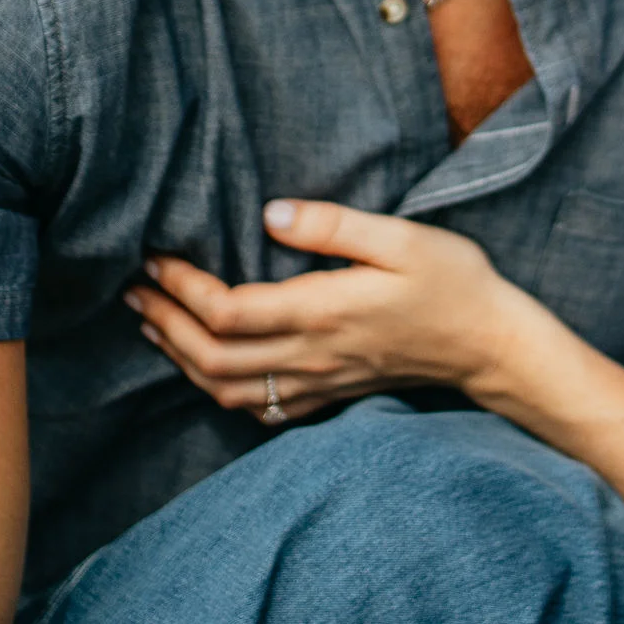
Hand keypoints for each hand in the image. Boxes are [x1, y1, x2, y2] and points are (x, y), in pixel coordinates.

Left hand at [124, 201, 539, 421]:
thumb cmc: (453, 283)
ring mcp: (319, 383)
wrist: (490, 346)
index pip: (229, 312)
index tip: (155, 259)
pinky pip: (257, 409)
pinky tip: (205, 367)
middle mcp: (313, 356)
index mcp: (324, 312)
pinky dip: (218, 389)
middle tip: (133, 290)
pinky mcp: (328, 396)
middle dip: (165, 325)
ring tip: (152, 323)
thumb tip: (271, 215)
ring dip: (181, 358)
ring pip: (227, 389)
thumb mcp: (402, 238)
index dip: (182, 289)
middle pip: (213, 359)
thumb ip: (335, 226)